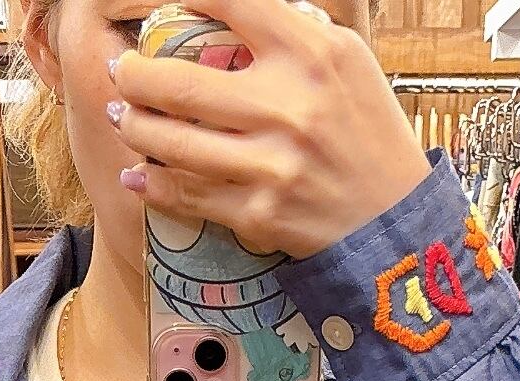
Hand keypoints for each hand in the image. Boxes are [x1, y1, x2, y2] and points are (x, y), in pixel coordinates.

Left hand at [108, 0, 428, 261]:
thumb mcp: (345, 60)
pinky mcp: (260, 214)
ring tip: (124, 116)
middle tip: (123, 72)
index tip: (162, 3)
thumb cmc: (367, 132)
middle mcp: (288, 106)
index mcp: (312, 53)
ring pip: (175, 143)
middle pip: (181, 84)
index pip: (231, 4)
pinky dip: (154, 184)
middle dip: (136, 76)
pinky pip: (189, 196)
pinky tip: (138, 172)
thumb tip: (227, 8)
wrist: (395, 220)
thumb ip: (292, 31)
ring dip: (136, 128)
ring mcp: (271, 165)